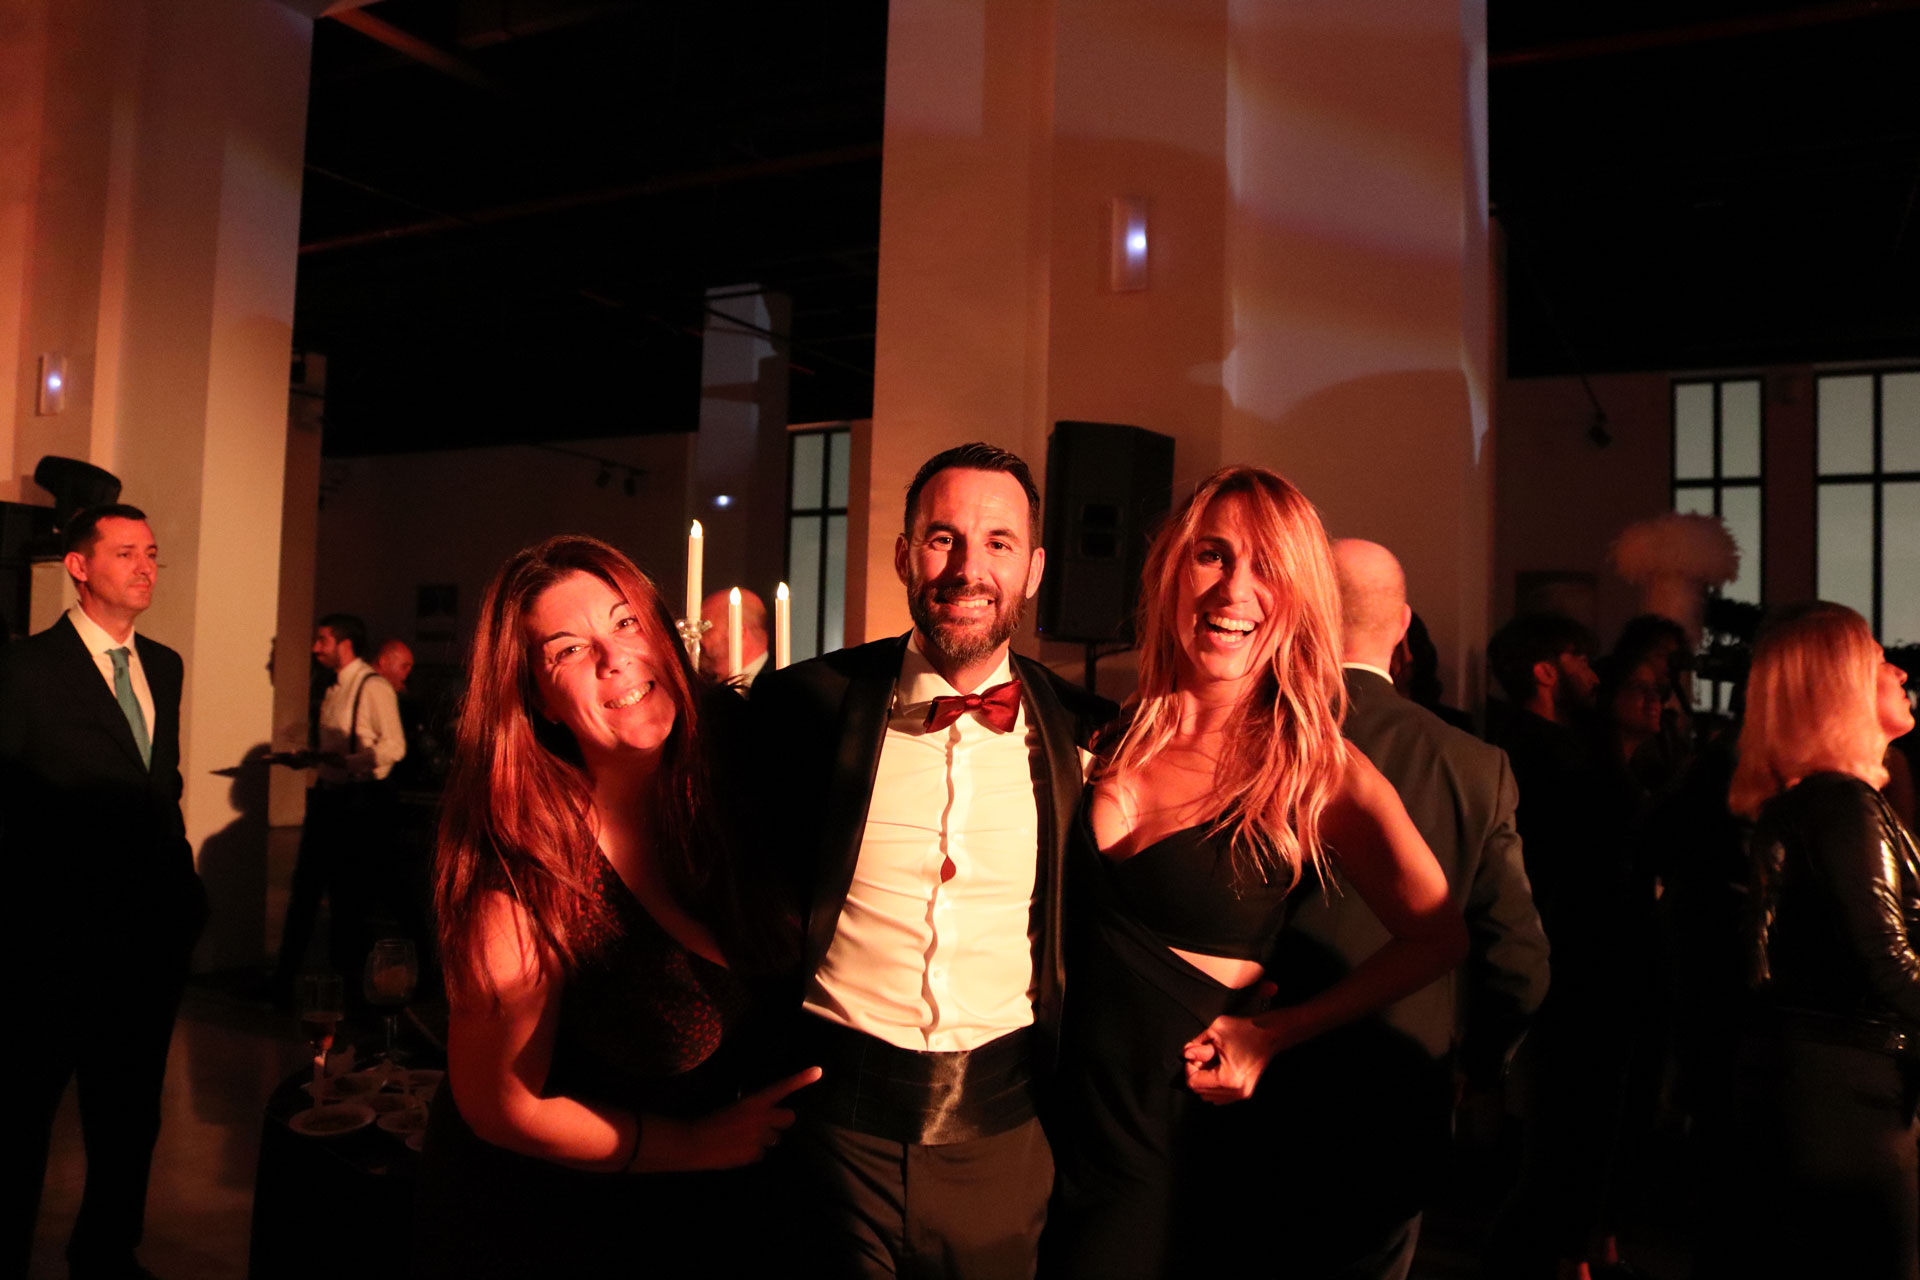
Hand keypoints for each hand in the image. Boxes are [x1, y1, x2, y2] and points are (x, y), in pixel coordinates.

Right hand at [638, 1066, 822, 1171]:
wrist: (694, 1142)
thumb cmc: (709, 1121)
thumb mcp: (732, 1107)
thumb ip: (752, 1110)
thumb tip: (761, 1116)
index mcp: (754, 1101)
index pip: (782, 1087)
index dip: (801, 1079)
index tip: (818, 1071)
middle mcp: (761, 1118)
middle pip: (789, 1118)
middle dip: (781, 1121)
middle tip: (767, 1123)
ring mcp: (759, 1138)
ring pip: (774, 1139)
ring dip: (764, 1138)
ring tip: (743, 1137)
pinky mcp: (753, 1155)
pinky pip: (760, 1154)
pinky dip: (752, 1153)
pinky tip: (737, 1149)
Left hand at [1182, 1014, 1284, 1104]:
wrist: (1269, 1035)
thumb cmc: (1246, 1031)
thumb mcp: (1216, 1032)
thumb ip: (1197, 1045)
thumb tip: (1187, 1054)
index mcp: (1227, 1078)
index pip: (1193, 1083)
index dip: (1189, 1068)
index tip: (1194, 1057)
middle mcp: (1235, 1090)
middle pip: (1200, 1092)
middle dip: (1197, 1074)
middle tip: (1203, 1058)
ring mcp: (1242, 1093)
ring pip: (1210, 1097)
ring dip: (1205, 1081)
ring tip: (1212, 1063)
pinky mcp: (1245, 1092)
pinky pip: (1221, 1097)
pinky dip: (1215, 1086)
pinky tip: (1219, 1070)